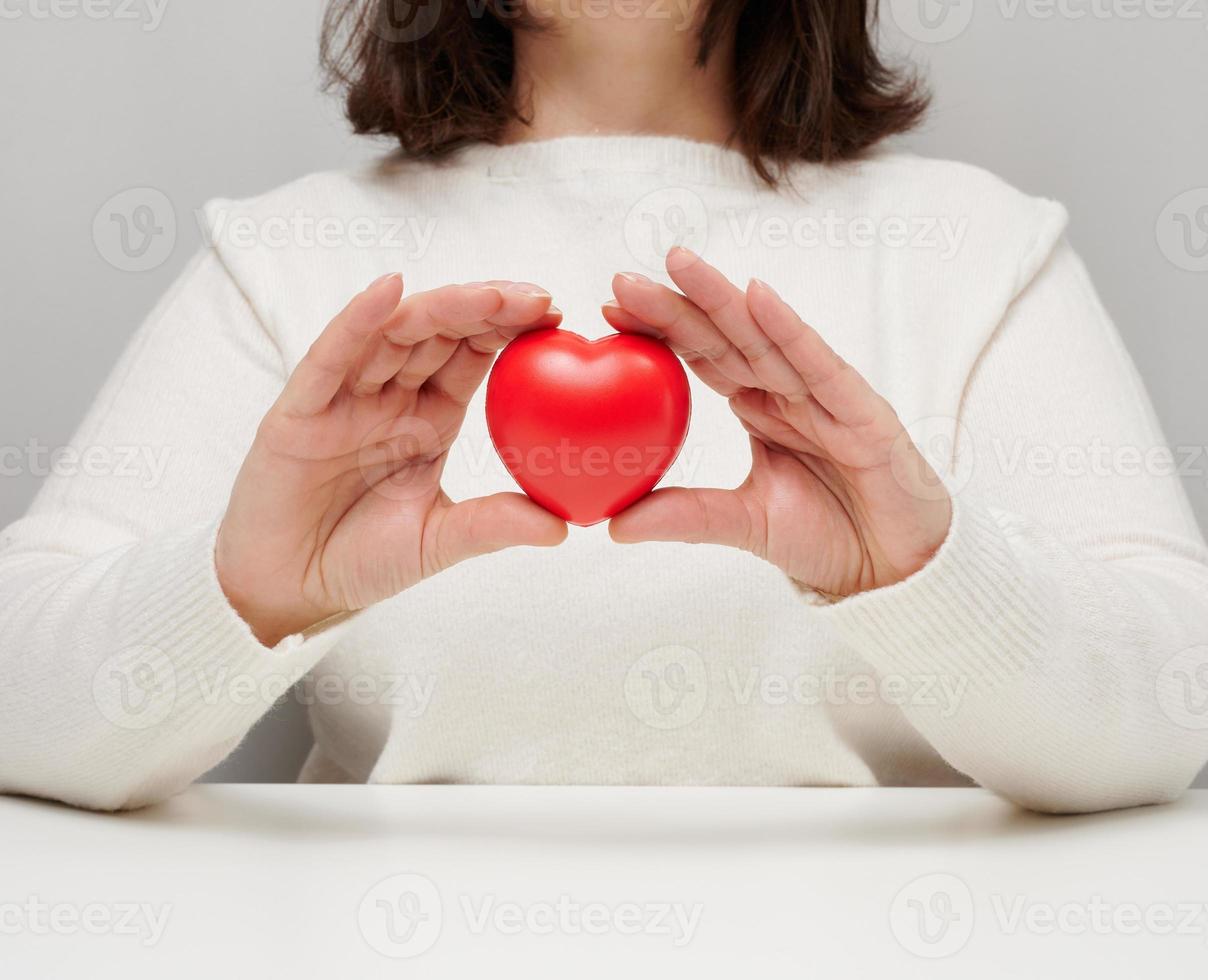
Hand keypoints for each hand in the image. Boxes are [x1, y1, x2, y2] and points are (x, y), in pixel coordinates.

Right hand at [216, 274, 567, 644]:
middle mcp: (390, 397)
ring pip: (393, 333)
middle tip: (538, 299)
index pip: (473, 356)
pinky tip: (389, 290)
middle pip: (441, 332)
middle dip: (488, 308)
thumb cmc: (359, 560)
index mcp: (429, 418)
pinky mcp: (300, 410)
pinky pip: (330, 356)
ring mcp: (344, 398)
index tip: (556, 316)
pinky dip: (357, 320)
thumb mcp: (437, 542)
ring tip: (488, 296)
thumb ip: (492, 526)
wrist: (287, 590)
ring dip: (441, 308)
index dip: (511, 330)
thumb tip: (563, 528)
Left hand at [603, 248, 951, 598]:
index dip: (660, 332)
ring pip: (766, 339)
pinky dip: (790, 330)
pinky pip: (821, 366)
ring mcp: (826, 397)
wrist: (896, 571)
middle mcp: (789, 392)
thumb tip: (613, 524)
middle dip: (677, 304)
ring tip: (678, 264)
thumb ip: (686, 515)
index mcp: (759, 407)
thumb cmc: (829, 536)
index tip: (610, 310)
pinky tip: (756, 296)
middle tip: (622, 276)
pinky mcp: (864, 413)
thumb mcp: (744, 524)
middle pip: (725, 338)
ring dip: (722, 299)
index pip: (703, 358)